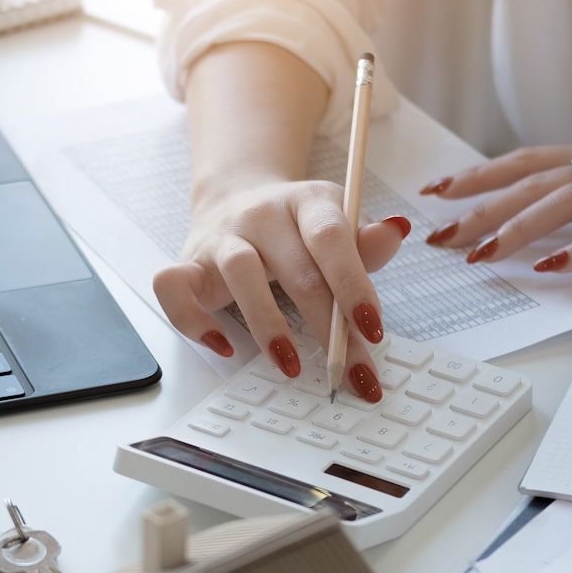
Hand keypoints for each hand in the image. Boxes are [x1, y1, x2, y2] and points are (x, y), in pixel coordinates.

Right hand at [152, 178, 412, 402]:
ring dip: (268, 325)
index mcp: (307, 201)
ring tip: (291, 365)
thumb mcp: (338, 227)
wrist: (237, 201)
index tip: (371, 329)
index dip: (353, 283)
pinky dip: (193, 320)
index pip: (331, 237)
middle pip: (296, 269)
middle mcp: (262, 214)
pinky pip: (174, 287)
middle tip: (349, 371)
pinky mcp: (188, 261)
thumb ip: (366, 242)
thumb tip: (396, 232)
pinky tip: (224, 346)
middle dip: (326, 328)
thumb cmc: (298, 230)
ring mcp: (222, 237)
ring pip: (240, 274)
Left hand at [417, 141, 571, 272]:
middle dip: (483, 206)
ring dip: (520, 226)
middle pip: (538, 178)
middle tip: (441, 234)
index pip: (531, 160)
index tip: (439, 193)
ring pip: (570, 199)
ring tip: (483, 252)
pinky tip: (553, 265)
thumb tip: (537, 223)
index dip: (482, 175)